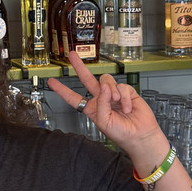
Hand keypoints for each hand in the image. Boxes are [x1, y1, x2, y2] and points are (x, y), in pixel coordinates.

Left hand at [46, 52, 169, 167]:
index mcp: (92, 108)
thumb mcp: (103, 122)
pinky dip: (125, 97)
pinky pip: (122, 86)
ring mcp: (113, 94)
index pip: (73, 97)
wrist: (140, 135)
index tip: (51, 82)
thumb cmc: (121, 133)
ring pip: (106, 80)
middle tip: (72, 55)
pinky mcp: (127, 92)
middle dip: (79, 66)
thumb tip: (105, 87)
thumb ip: (101, 104)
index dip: (62, 90)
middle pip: (87, 79)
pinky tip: (127, 106)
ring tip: (117, 103)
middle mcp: (101, 99)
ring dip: (112, 92)